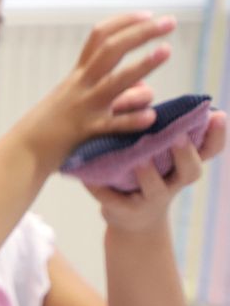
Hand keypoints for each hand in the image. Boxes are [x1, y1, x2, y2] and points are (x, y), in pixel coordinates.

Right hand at [16, 13, 175, 167]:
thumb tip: (146, 88)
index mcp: (77, 76)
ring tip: (165, 50)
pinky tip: (150, 117)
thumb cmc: (51, 128)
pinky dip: (131, 120)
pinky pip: (112, 125)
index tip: (148, 14)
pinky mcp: (85, 132)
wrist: (23, 152)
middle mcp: (81, 86)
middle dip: (140, 32)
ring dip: (142, 65)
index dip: (123, 22)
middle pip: (110, 50)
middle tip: (168, 21)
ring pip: (115, 82)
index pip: (99, 38)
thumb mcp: (76, 102)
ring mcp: (84, 107)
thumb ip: (111, 91)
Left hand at [88, 110, 227, 232]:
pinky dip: (101, 189)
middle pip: (191, 171)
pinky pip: (114, 200)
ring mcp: (150, 199)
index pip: (210, 149)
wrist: (128, 217)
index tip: (218, 114)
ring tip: (139, 160)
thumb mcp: (153, 148)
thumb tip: (141, 87)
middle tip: (178, 137)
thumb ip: (150, 122)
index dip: (217, 134)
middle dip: (186, 155)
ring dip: (149, 175)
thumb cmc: (143, 171)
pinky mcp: (125, 210)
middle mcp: (174, 182)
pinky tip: (87, 178)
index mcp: (183, 164)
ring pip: (156, 189)